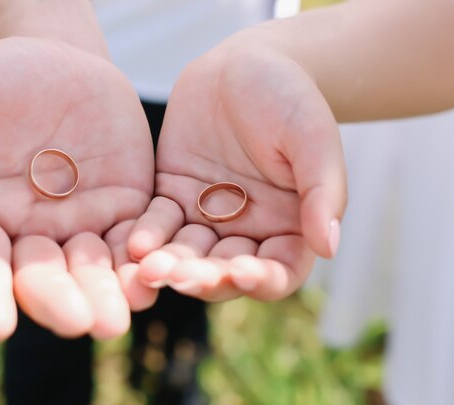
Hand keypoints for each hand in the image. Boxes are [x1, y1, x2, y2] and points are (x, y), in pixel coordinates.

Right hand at [0, 37, 154, 339]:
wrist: (64, 69)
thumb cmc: (3, 77)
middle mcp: (32, 231)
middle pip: (41, 275)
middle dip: (58, 299)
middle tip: (78, 323)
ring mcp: (80, 225)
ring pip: (90, 269)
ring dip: (105, 294)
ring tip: (118, 318)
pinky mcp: (124, 210)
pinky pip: (133, 241)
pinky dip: (141, 262)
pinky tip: (154, 277)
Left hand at [127, 43, 346, 301]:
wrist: (245, 65)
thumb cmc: (291, 99)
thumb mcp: (313, 139)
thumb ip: (322, 191)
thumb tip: (329, 247)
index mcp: (290, 227)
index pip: (278, 271)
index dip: (262, 280)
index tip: (242, 274)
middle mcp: (247, 231)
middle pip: (225, 271)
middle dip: (203, 279)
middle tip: (179, 276)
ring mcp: (207, 218)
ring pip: (188, 254)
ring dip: (170, 264)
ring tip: (149, 268)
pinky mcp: (174, 198)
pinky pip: (159, 223)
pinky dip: (148, 235)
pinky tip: (135, 243)